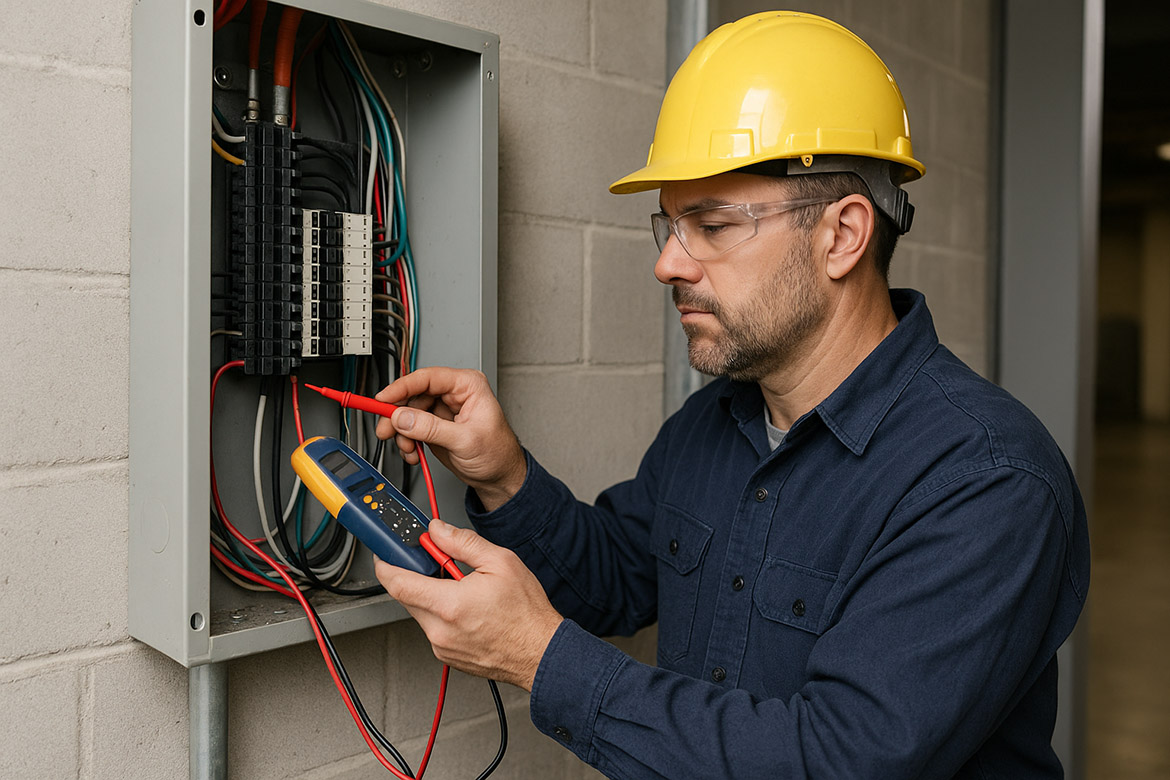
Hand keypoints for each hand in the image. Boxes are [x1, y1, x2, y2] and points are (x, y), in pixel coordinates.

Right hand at [375, 368, 525, 510]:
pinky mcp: (434, 426)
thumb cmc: (498, 453)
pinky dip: (407, 441)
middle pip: (413, 395)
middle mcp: (453, 394)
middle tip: (387, 430)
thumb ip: (431, 428)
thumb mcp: (465, 440)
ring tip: (408, 448)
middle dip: (398, 415)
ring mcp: (442, 411)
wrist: (499, 477)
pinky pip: (410, 428)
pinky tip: (413, 452)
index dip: (402, 387)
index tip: (383, 399)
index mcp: (468, 386)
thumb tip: (403, 418)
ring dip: (402, 433)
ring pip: (408, 413)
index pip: (428, 378)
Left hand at [375, 518, 563, 690]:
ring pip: (420, 612)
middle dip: (415, 575)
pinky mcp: (447, 656)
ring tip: (462, 588)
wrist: (541, 653)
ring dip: (431, 595)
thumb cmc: (527, 614)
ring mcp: (442, 646)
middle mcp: (440, 630)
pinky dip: (441, 614)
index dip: (386, 563)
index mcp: (449, 604)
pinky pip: (433, 629)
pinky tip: (467, 608)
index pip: (397, 582)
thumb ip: (462, 542)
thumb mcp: (500, 562)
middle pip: (406, 596)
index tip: (385, 552)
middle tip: (435, 562)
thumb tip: (438, 531)